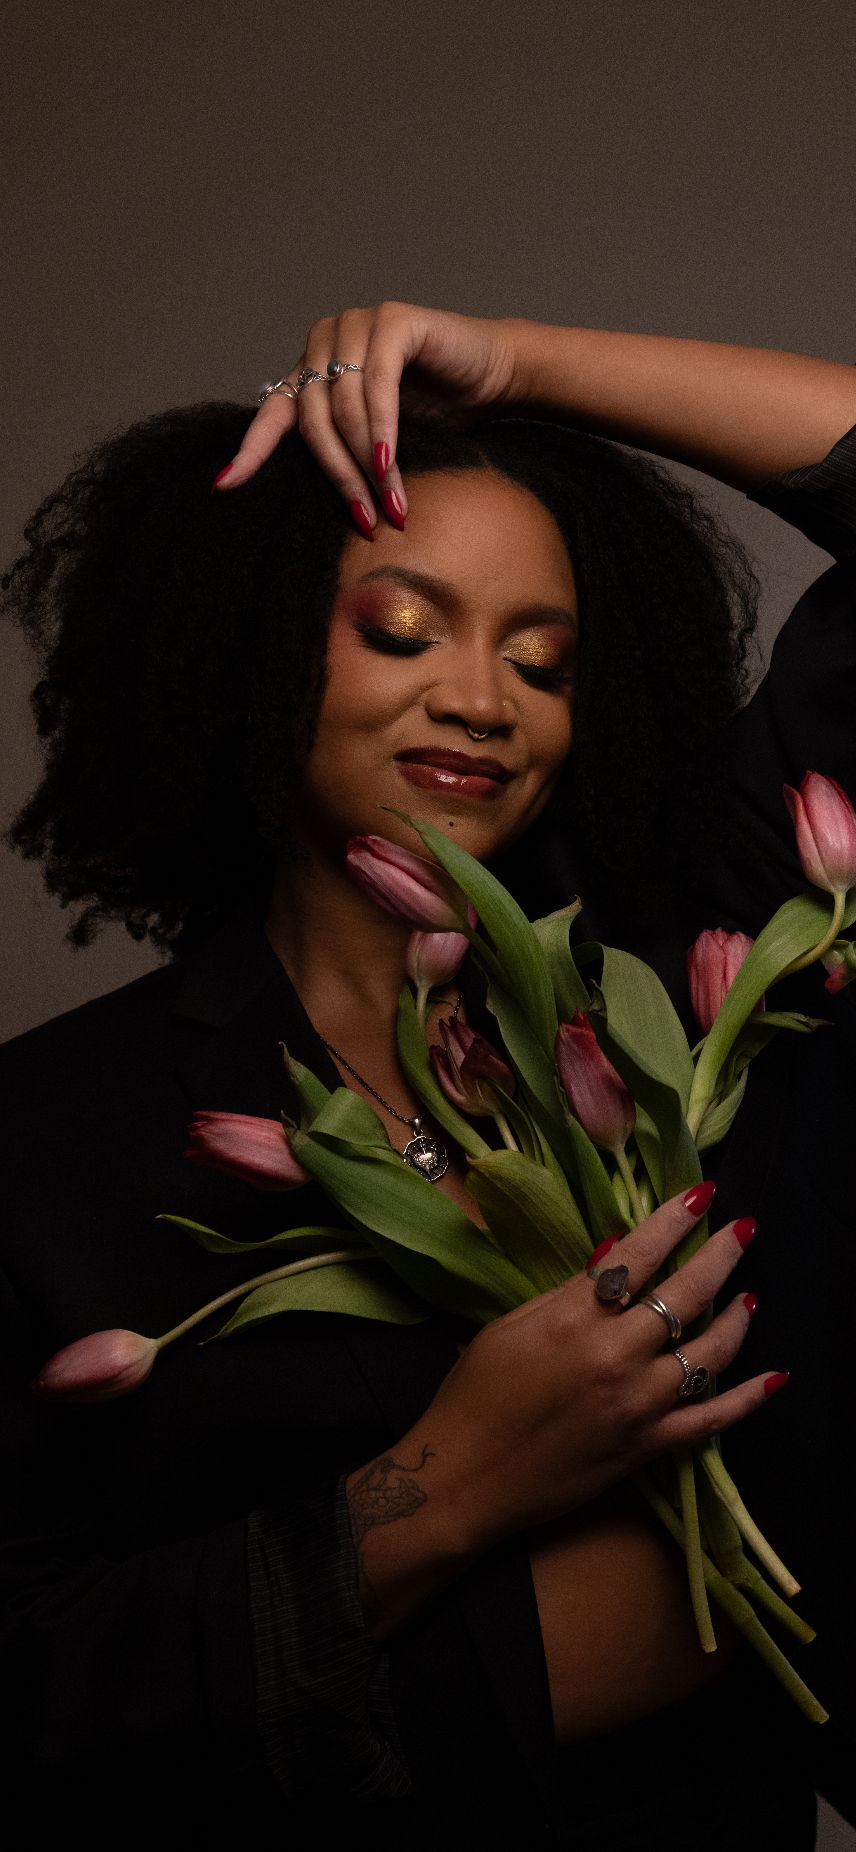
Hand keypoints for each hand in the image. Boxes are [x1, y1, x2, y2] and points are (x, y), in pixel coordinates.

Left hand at [216, 301, 523, 525]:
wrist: (493, 377)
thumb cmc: (438, 411)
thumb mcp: (377, 441)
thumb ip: (342, 452)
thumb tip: (306, 506)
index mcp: (310, 371)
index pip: (272, 415)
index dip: (250, 452)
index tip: (224, 487)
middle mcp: (324, 342)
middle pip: (314, 421)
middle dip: (340, 477)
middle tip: (365, 520)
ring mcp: (356, 325)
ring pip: (345, 407)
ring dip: (367, 463)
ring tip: (391, 505)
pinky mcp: (393, 321)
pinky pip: (377, 383)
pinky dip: (383, 428)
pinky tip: (389, 463)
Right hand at [409, 1186, 774, 1554]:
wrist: (464, 1477)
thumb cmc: (474, 1393)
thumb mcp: (511, 1325)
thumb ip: (568, 1290)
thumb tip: (615, 1249)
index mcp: (574, 1316)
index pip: (639, 1254)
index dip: (674, 1220)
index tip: (702, 1193)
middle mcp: (615, 1354)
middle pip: (686, 1295)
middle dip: (721, 1255)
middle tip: (744, 1230)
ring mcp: (638, 1404)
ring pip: (708, 1353)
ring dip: (736, 1319)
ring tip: (748, 1296)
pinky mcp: (647, 1447)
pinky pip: (711, 1420)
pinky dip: (748, 1399)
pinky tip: (774, 1377)